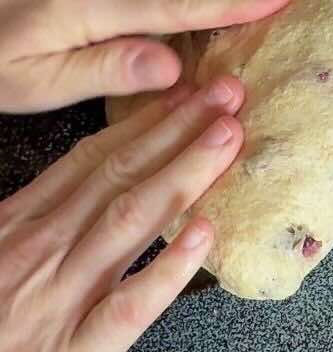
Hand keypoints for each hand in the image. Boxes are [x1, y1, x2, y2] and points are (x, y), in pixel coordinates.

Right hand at [0, 76, 245, 351]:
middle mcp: (40, 251)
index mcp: (18, 225)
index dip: (144, 120)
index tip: (186, 91)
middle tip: (225, 94)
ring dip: (183, 171)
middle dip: (177, 128)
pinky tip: (203, 235)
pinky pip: (127, 306)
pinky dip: (166, 270)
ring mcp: (58, 298)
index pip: (91, 159)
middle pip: (119, 175)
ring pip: (128, 220)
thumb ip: (38, 214)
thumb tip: (94, 176)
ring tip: (227, 137)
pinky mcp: (73, 351)